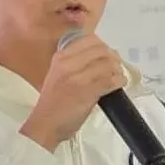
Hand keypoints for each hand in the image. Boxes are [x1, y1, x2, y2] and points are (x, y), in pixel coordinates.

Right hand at [19, 34, 125, 150]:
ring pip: (108, 64)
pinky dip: (119, 81)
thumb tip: (100, 55)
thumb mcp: (57, 74)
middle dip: (113, 57)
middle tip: (115, 66)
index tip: (106, 55)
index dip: (103, 46)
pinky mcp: (88, 92)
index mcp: (60, 57)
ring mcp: (79, 78)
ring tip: (117, 76)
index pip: (90, 39)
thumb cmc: (52, 102)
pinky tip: (119, 84)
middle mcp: (69, 64)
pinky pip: (111, 80)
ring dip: (118, 70)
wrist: (45, 124)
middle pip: (102, 50)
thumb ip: (74, 62)